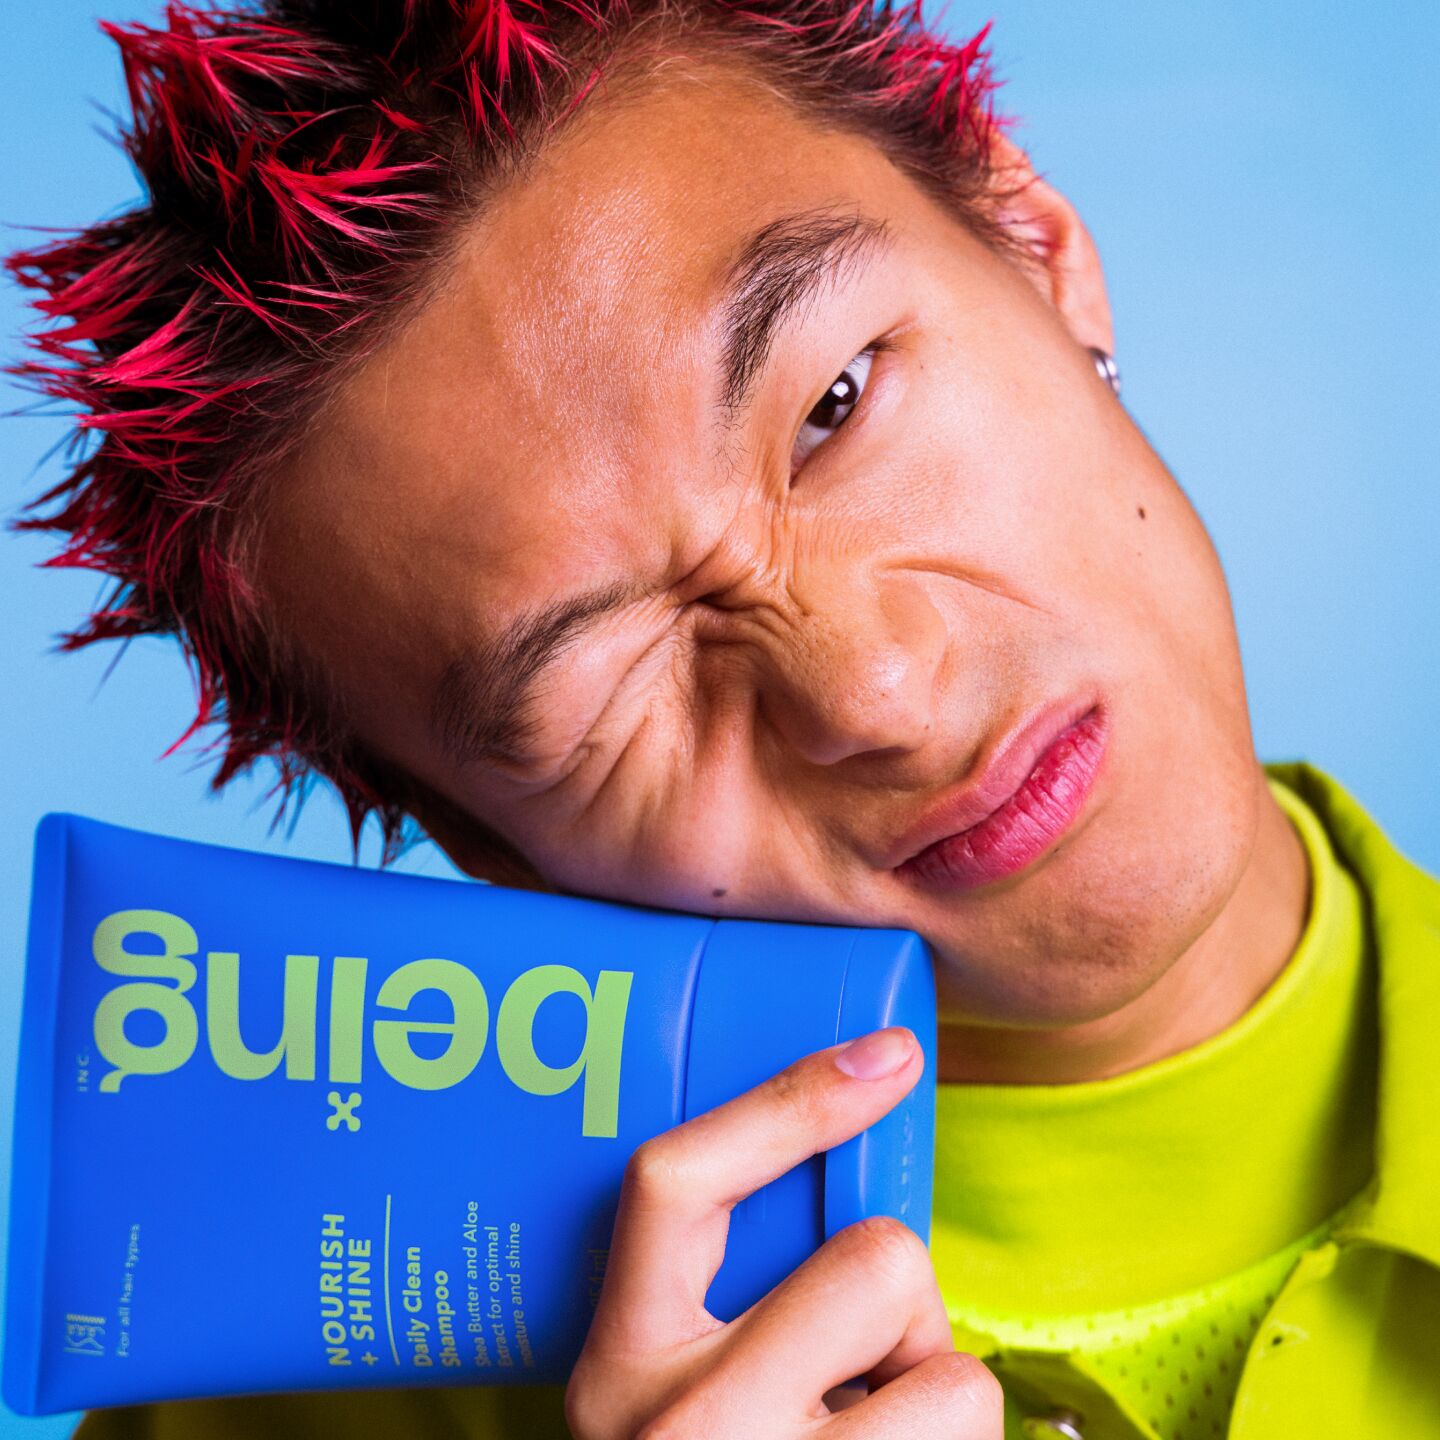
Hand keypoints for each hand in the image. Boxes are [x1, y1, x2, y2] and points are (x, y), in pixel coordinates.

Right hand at [565, 1026, 1003, 1438]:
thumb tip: (847, 1176)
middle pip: (875, 1264)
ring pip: (957, 1379)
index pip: (675, 1182)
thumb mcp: (671, 1387)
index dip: (791, 1098)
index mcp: (616, 1365)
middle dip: (906, 1303)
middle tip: (871, 1364)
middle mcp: (678, 1432)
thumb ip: (726, 1298)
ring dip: (941, 1401)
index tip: (887, 1055)